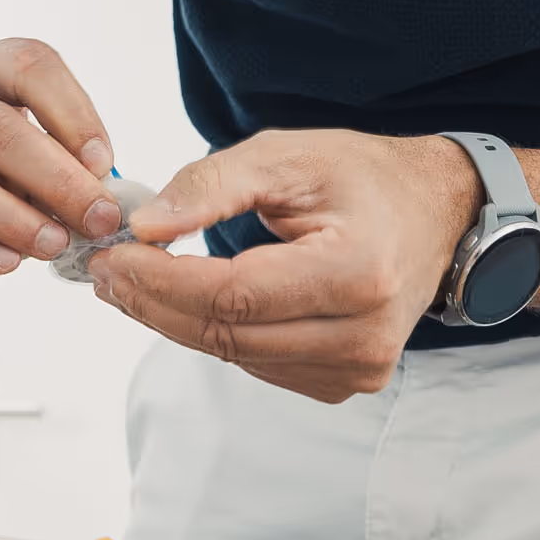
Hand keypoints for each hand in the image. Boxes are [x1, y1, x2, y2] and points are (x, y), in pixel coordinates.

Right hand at [0, 37, 130, 290]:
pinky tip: (7, 264)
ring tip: (55, 246)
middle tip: (98, 219)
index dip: (72, 111)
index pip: (26, 65)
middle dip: (55, 177)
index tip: (106, 164)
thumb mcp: (24, 162)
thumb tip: (106, 202)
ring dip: (11, 216)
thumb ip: (61, 169)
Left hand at [93, 130, 483, 402]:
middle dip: (154, 303)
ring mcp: (358, 368)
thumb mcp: (289, 156)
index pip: (236, 296)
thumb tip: (144, 225)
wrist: (435, 215)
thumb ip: (212, 185)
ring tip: (133, 280)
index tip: (112, 256)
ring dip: (174, 320)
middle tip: (104, 270)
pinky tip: (185, 300)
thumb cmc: (362, 178)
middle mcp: (364, 335)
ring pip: (235, 356)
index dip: (163, 282)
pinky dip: (214, 333)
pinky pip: (257, 365)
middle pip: (228, 335)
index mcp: (357, 272)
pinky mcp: (344, 382)